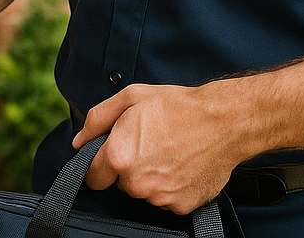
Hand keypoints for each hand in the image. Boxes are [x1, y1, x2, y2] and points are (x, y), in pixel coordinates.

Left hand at [73, 82, 246, 214]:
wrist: (223, 121)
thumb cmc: (177, 106)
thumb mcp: (131, 98)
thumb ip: (98, 120)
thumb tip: (79, 142)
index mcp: (119, 156)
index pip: (92, 176)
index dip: (100, 164)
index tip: (112, 156)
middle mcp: (137, 183)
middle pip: (120, 184)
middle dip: (128, 168)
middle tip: (149, 144)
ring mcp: (160, 197)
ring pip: (143, 192)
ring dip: (150, 177)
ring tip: (169, 152)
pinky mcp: (182, 206)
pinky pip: (166, 199)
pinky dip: (171, 186)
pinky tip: (182, 165)